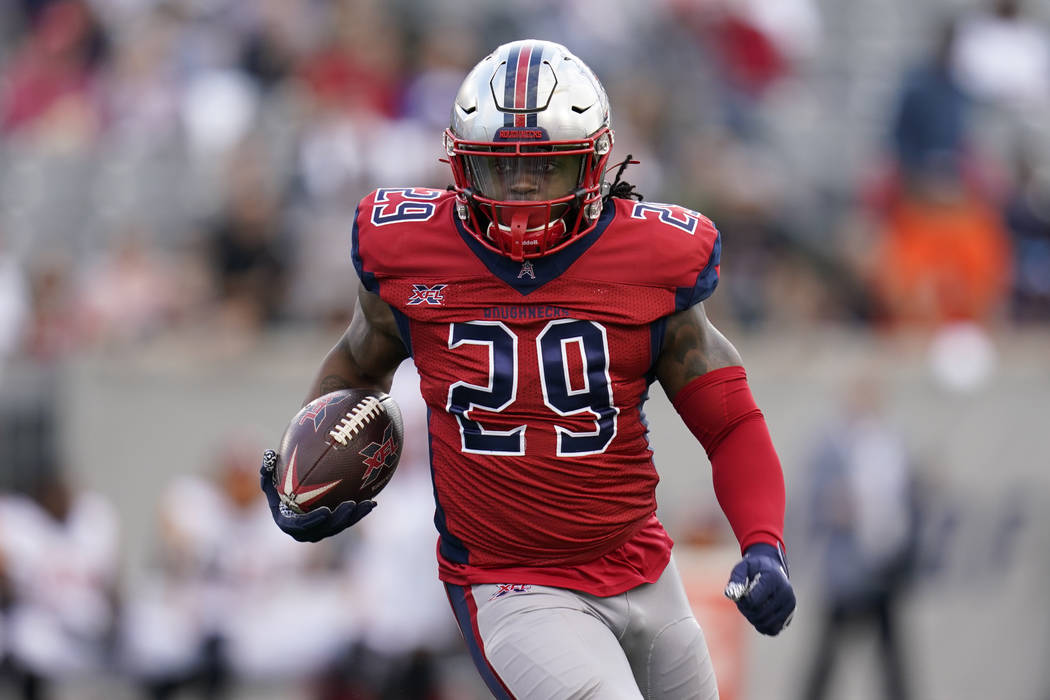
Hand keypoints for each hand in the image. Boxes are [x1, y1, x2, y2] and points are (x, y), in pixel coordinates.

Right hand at [259, 449, 374, 542]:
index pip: (302, 525)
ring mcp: (322, 531)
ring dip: (354, 517)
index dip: (315, 520)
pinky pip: (348, 521)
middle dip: (340, 520)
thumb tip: (269, 453)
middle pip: (326, 529)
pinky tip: (373, 502)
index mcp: (289, 523)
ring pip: (340, 527)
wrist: (290, 505)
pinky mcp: (334, 527)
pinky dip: (360, 513)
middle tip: (350, 505)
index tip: (326, 510)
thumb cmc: (278, 492)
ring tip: (367, 504)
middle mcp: (306, 532)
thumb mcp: (269, 482)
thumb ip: (267, 470)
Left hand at [724, 542, 795, 635]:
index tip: (741, 594)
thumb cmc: (755, 568)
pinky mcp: (790, 614)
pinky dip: (762, 626)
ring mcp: (789, 605)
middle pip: (759, 614)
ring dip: (753, 619)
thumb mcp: (743, 567)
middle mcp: (785, 593)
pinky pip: (773, 630)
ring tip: (751, 606)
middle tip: (744, 601)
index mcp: (773, 579)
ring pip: (765, 624)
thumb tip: (730, 595)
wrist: (772, 568)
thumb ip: (736, 579)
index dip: (742, 601)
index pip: (754, 601)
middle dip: (746, 610)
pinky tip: (758, 614)